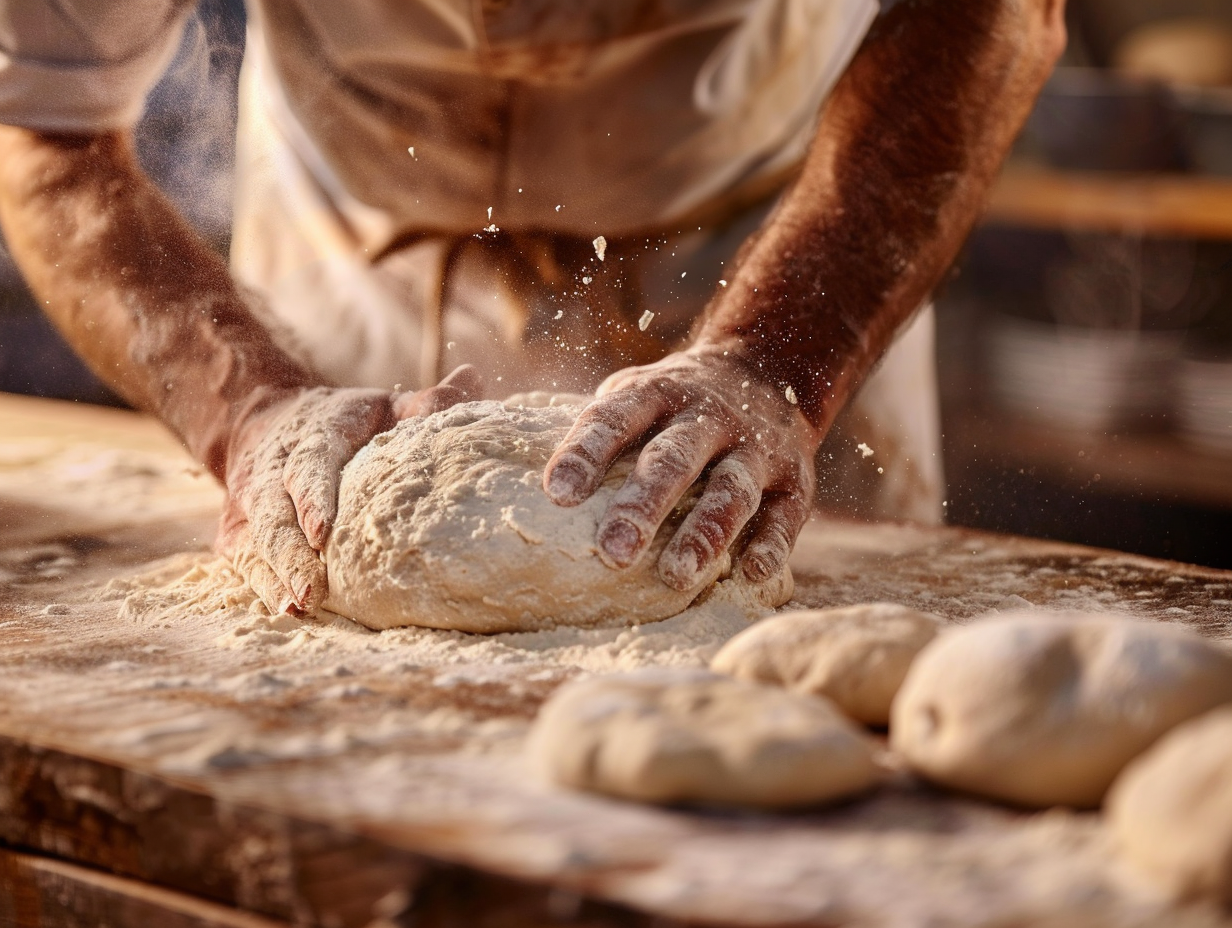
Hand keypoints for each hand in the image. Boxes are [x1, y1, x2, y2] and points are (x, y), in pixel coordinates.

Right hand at [217, 365, 480, 614]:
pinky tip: (285, 610)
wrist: (262, 422)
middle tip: (313, 591)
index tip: (322, 531)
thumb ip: (425, 403)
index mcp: (312, 436)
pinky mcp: (237, 533)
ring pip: (258, 541)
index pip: (309, 465)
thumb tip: (473, 379)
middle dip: (292, 554)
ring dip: (277, 575)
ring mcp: (251, 504)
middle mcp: (273, 471)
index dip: (313, 497)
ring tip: (299, 607)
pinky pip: (246, 562)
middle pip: (275, 513)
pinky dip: (263, 586)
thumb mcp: (383, 405)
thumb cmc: (344, 423)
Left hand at [543, 347, 821, 590]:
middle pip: (675, 458)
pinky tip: (751, 572)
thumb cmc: (675, 402)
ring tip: (675, 575)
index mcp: (659, 392)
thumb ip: (598, 427)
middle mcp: (709, 416)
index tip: (557, 493)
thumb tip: (531, 479)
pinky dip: (772, 543)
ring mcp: (756, 447)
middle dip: (644, 504)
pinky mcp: (796, 478)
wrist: (767, 370)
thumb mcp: (637, 391)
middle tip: (613, 550)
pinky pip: (786, 514)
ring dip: (704, 532)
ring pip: (731, 489)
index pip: (617, 417)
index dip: (587, 452)